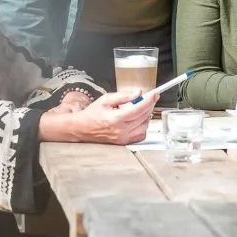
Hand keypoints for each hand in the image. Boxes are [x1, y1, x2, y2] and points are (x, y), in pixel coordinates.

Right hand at [39, 90, 155, 144]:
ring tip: (136, 109)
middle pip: (144, 117)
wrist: (81, 129)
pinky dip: (142, 126)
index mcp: (116, 119)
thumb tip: (139, 93)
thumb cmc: (92, 114)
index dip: (149, 100)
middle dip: (147, 105)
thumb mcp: (106, 100)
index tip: (155, 94)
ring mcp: (123, 139)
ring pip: (145, 126)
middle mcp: (121, 131)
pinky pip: (141, 135)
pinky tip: (135, 120)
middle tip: (146, 98)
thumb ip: (124, 96)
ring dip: (145, 116)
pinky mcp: (124, 143)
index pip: (139, 109)